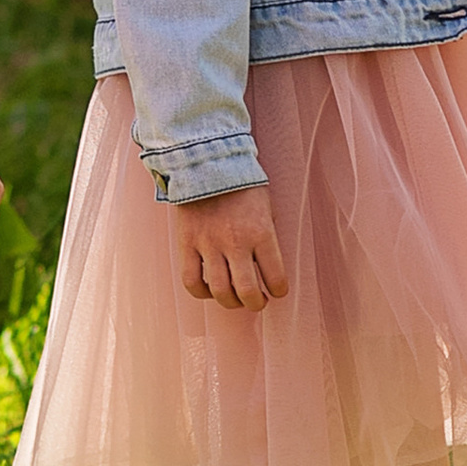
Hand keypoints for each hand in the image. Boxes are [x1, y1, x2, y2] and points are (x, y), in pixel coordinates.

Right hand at [176, 180, 289, 309]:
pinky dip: (201, 292)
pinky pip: (191, 281)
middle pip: (247, 292)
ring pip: (220, 291)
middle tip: (258, 301)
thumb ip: (266, 238)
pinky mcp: (187, 244)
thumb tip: (266, 268)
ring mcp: (209, 244)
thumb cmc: (242, 184)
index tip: (277, 290)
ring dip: (231, 302)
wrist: (207, 161)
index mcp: (261, 232)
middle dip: (256, 304)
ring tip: (235, 298)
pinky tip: (210, 288)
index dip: (279, 290)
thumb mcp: (267, 208)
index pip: (276, 277)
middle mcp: (236, 242)